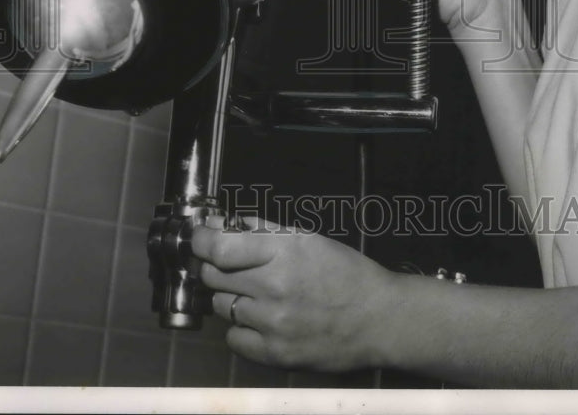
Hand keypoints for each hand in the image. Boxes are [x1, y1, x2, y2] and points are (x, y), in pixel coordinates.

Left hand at [192, 216, 396, 370]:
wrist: (378, 319)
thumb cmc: (345, 273)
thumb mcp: (307, 239)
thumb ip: (262, 230)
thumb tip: (223, 223)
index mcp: (283, 252)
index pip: (219, 248)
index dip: (201, 241)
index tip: (199, 239)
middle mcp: (273, 288)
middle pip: (214, 276)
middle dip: (215, 266)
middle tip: (230, 265)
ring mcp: (272, 324)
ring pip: (222, 306)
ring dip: (232, 297)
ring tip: (257, 293)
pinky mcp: (274, 354)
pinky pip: (234, 338)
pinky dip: (241, 328)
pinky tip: (261, 320)